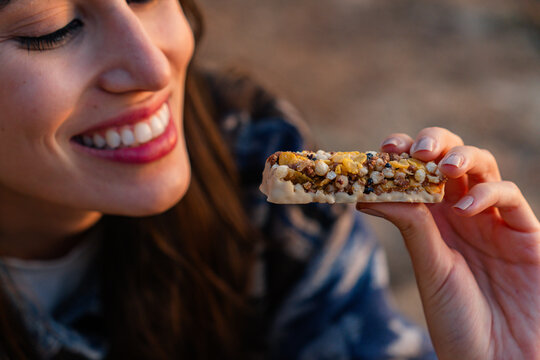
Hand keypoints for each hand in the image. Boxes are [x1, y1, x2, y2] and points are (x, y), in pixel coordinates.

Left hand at [356, 127, 539, 359]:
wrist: (497, 356)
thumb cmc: (458, 317)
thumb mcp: (430, 267)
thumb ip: (411, 226)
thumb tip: (367, 194)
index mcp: (433, 219)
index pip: (417, 174)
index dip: (402, 155)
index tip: (382, 149)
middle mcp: (462, 213)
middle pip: (450, 159)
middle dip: (434, 144)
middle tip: (416, 151)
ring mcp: (494, 219)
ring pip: (483, 166)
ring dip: (462, 157)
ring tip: (441, 168)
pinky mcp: (525, 232)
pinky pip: (510, 196)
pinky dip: (488, 193)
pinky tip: (465, 208)